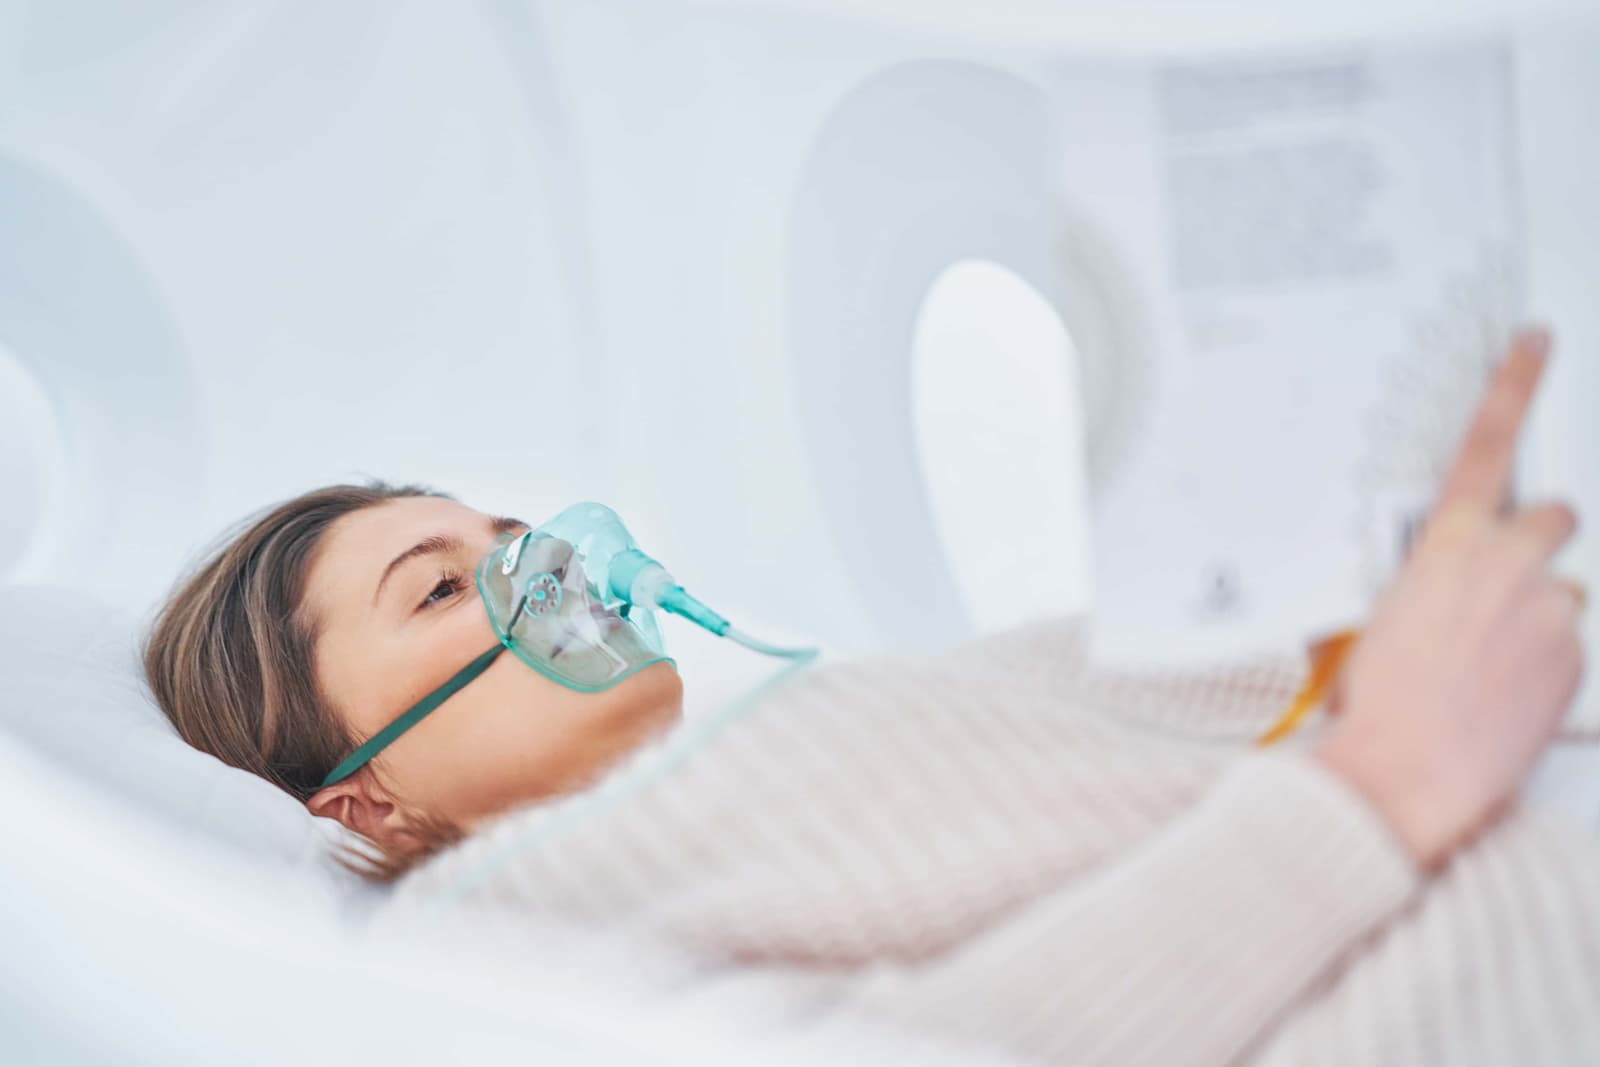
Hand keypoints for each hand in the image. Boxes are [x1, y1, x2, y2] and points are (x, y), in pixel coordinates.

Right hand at [1313, 326, 1585, 872]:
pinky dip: (1541, 665)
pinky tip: (1501, 693)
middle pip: (1553, 515)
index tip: (1536, 344)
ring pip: (1559, 592)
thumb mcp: (1379, 617)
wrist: (1403, 775)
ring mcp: (1549, 612)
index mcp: (1445, 546)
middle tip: (1508, 576)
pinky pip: (1568, 646)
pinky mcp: (1574, 659)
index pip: (1487, 442)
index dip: (1515, 383)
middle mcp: (1506, 566)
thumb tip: (1450, 577)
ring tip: (1486, 664)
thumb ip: (1428, 578)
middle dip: (1538, 538)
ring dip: (1533, 615)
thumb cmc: (1378, 702)